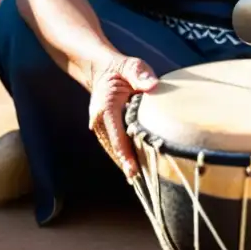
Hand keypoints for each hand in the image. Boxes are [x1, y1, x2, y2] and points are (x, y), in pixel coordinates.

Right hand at [87, 54, 157, 178]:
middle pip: (114, 148)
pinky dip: (122, 157)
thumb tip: (152, 86)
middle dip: (127, 164)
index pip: (117, 135)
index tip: (134, 171)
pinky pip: (113, 146)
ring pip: (113, 150)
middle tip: (143, 183)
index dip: (126, 154)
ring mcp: (99, 126)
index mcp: (106, 107)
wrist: (103, 70)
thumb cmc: (122, 69)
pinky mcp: (103, 130)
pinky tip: (134, 169)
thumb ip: (140, 74)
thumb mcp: (132, 66)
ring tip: (140, 181)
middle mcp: (98, 120)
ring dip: (125, 163)